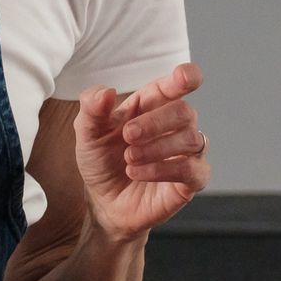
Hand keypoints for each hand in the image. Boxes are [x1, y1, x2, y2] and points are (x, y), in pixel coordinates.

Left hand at [72, 62, 208, 243]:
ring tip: (128, 159)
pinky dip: (163, 169)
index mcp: (152, 105)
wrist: (104, 202)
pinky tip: (138, 173)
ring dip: (157, 147)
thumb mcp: (87, 133)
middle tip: (128, 136)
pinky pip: (193, 169)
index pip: (178, 84)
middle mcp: (174, 125)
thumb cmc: (101, 161)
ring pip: (191, 139)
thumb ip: (92, 108)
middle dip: (155, 122)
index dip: (186, 77)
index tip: (184, 78)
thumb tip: (107, 92)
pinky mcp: (191, 180)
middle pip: (184, 111)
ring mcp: (186, 153)